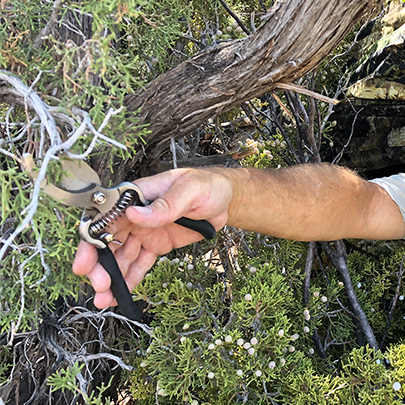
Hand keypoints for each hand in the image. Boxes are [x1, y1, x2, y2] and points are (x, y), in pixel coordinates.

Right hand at [72, 168, 231, 308]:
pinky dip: (130, 279)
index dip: (91, 241)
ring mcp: (144, 231)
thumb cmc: (207, 186)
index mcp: (136, 196)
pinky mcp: (156, 245)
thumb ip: (165, 205)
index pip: (105, 218)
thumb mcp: (189, 191)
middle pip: (107, 241)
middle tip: (98, 286)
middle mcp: (134, 215)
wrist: (225, 200)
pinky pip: (140, 263)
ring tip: (104, 300)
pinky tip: (121, 294)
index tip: (85, 263)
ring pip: (121, 256)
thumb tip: (134, 213)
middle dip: (99, 266)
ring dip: (111, 277)